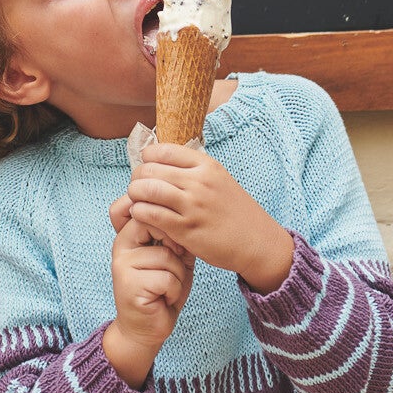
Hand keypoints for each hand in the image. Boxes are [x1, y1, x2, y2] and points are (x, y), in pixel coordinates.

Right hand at [102, 202, 192, 386]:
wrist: (146, 328)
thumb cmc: (162, 290)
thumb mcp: (173, 257)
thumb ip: (175, 235)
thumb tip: (182, 217)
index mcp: (129, 235)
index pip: (147, 209)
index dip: (168, 225)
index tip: (173, 247)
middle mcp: (121, 246)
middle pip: (157, 225)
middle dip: (175, 248)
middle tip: (173, 267)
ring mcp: (122, 265)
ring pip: (167, 257)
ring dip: (177, 276)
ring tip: (166, 287)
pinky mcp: (129, 285)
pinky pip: (167, 278)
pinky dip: (174, 291)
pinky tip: (163, 298)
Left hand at [126, 142, 294, 293]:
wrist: (257, 242)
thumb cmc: (234, 211)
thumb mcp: (219, 179)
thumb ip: (193, 170)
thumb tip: (160, 161)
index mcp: (206, 166)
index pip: (163, 150)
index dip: (148, 158)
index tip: (147, 168)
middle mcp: (199, 182)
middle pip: (150, 170)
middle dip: (137, 178)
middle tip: (138, 187)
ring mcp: (192, 206)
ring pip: (146, 190)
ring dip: (135, 195)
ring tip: (137, 201)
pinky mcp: (186, 229)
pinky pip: (151, 214)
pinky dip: (140, 213)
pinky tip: (142, 215)